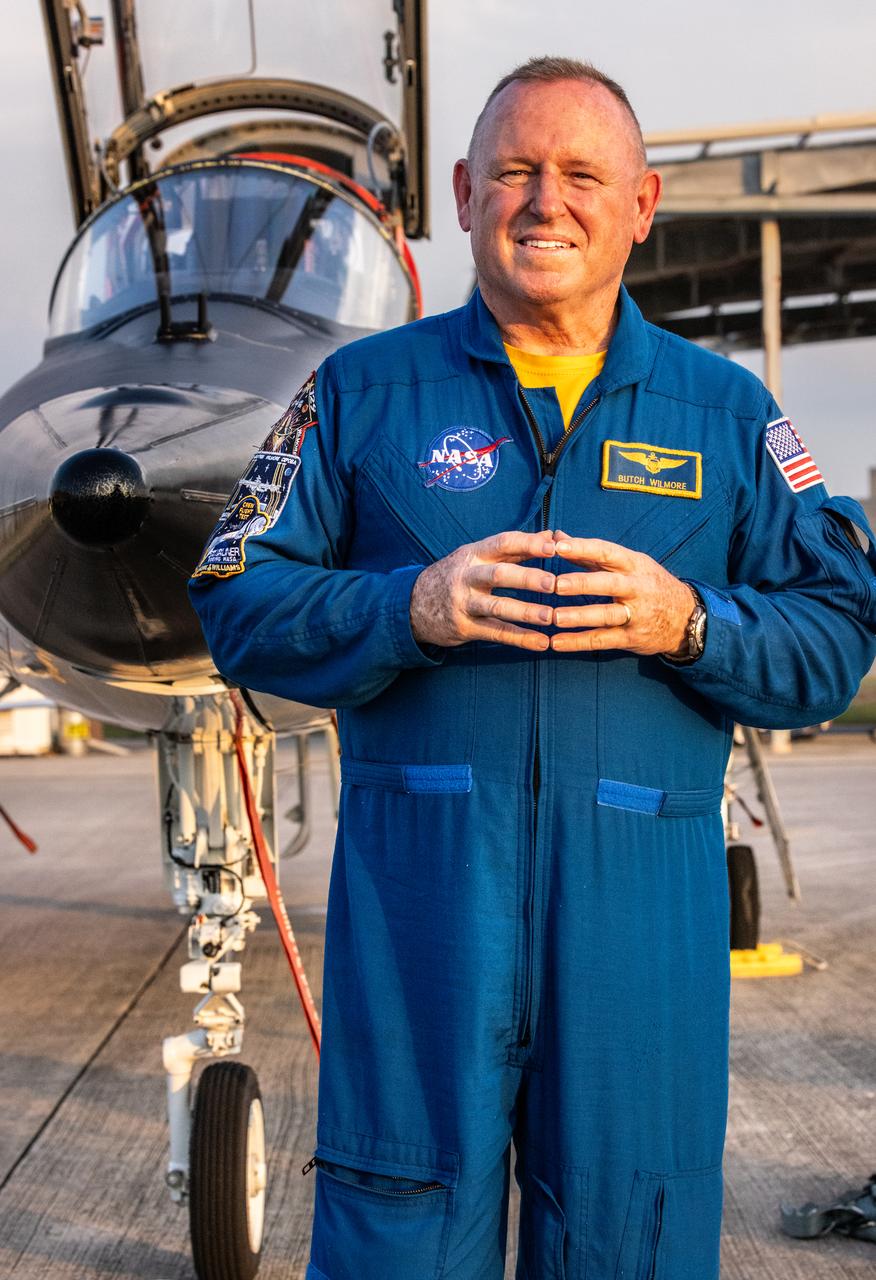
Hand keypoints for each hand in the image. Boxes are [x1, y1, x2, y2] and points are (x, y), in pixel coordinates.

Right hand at [410, 530, 557, 650]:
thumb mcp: (477, 556)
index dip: (528, 543)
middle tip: (554, 583)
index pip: (502, 543)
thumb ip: (514, 549)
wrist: (413, 605)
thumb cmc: (456, 576)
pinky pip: (495, 632)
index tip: (553, 545)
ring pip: (497, 606)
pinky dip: (519, 638)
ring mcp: (464, 603)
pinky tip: (541, 642)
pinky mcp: (464, 627)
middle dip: (527, 578)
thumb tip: (552, 535)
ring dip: (525, 612)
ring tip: (550, 616)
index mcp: (473, 554)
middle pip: (499, 574)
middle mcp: (467, 576)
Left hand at [550, 532, 694, 654]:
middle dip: (582, 583)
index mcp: (634, 565)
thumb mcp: (628, 564)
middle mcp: (637, 588)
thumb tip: (557, 537)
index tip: (559, 546)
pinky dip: (579, 642)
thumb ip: (590, 553)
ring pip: (606, 615)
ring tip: (555, 617)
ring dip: (579, 616)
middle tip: (556, 584)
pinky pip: (603, 640)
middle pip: (609, 584)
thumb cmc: (648, 584)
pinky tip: (557, 642)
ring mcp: (636, 614)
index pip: (608, 552)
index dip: (584, 548)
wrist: (686, 617)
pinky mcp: (632, 637)